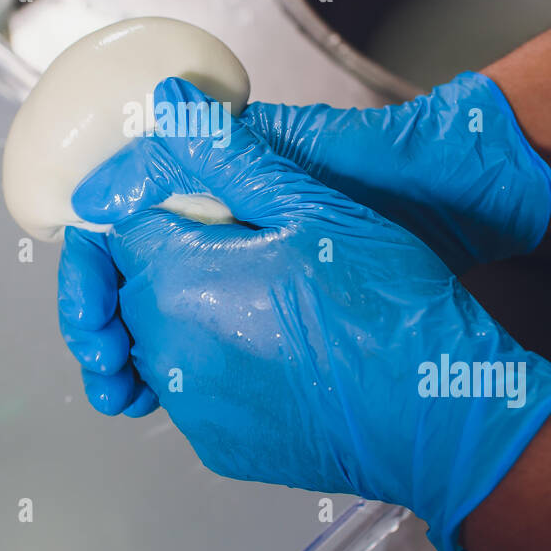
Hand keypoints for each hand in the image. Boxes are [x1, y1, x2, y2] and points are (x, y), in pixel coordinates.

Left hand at [71, 77, 550, 550]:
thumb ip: (224, 154)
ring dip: (182, 314)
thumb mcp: (311, 206)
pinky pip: (190, 390)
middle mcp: (168, 350)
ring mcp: (192, 407)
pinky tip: (267, 347)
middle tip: (224, 247)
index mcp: (178, 280)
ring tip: (249, 297)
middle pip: (128, 290)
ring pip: (155, 341)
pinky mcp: (217, 446)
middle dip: (159, 262)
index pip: (112, 234)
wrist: (439, 414)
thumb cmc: (385, 306)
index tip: (172, 207)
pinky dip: (210, 364)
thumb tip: (169, 104)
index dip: (138, 210)